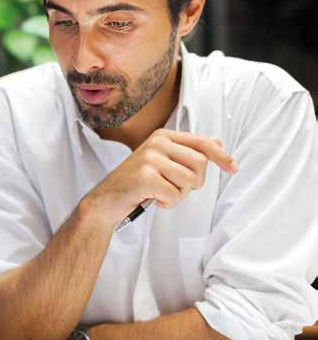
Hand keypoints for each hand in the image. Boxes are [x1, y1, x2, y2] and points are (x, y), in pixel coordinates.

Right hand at [85, 130, 238, 224]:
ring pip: (189, 181)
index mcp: (163, 136)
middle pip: (200, 164)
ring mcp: (149, 158)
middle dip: (194, 183)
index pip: (202, 142)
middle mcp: (157, 142)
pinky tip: (154, 200)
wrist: (106, 199)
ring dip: (179, 194)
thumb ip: (188, 151)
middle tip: (176, 188)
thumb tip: (217, 142)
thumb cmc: (136, 182)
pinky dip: (168, 203)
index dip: (222, 156)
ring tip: (162, 193)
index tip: (233, 168)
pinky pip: (175, 195)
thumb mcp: (163, 162)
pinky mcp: (145, 176)